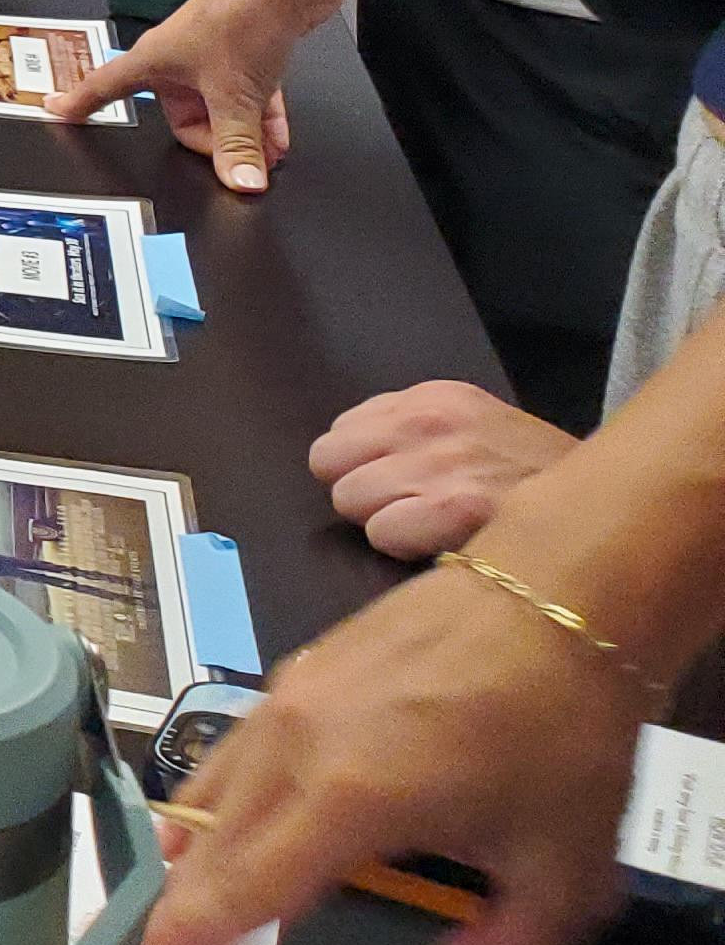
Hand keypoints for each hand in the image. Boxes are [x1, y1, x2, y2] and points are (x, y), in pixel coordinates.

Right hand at [45, 0, 295, 191]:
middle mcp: (176, 58)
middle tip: (239, 154)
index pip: (105, 88)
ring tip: (269, 149)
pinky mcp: (243, 52)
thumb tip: (240, 184)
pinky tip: (279, 135)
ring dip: (244, 132)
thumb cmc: (241, 17)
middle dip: (215, 139)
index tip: (58, 111)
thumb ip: (237, 146)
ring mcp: (211, 55)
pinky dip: (260, 117)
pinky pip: (243, 95)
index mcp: (152, 61)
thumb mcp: (234, 96)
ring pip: (219, 107)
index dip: (81, 102)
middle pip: (182, 116)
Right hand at [135, 555, 640, 944]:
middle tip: (138, 937)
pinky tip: (229, 811)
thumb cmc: (563, 730)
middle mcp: (296, 744)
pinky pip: (237, 745)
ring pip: (214, 783)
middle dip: (172, 893)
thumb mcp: (567, 868)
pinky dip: (218, 791)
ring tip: (168, 882)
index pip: (248, 883)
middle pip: (213, 835)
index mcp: (349, 797)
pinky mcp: (297, 667)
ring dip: (189, 839)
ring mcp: (288, 696)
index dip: (188, 927)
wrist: (558, 590)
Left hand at [315, 381, 578, 560]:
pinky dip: (405, 548)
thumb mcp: (474, 428)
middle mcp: (429, 420)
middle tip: (413, 508)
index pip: (340, 432)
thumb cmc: (537, 478)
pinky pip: (382, 534)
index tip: (401, 483)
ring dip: (384, 523)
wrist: (614, 505)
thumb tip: (346, 458)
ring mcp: (441, 461)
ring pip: (351, 502)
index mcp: (432, 396)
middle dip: (363, 493)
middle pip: (330, 467)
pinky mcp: (456, 508)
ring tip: (436, 527)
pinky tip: (446, 545)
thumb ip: (410, 431)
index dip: (363, 467)